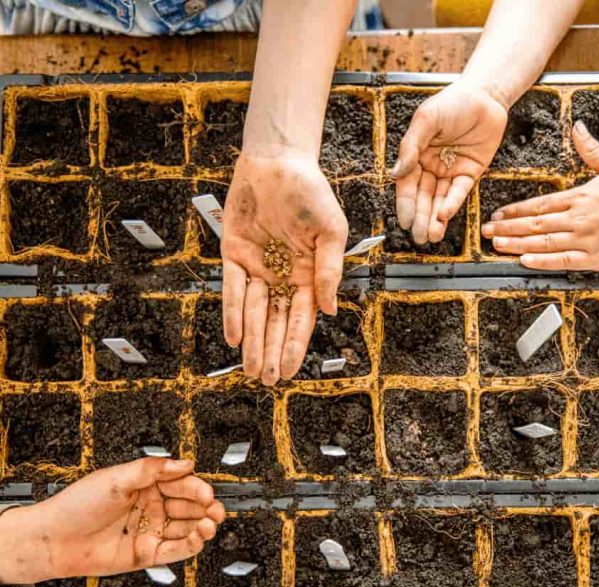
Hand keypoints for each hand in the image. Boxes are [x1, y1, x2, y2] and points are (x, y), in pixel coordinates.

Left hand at [0, 458, 224, 583]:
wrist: (52, 540)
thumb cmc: (75, 506)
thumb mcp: (115, 478)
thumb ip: (152, 469)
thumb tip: (184, 463)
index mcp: (146, 485)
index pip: (181, 483)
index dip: (197, 488)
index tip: (207, 492)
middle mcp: (151, 507)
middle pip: (189, 506)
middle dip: (206, 507)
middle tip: (216, 509)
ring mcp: (150, 531)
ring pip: (187, 528)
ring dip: (203, 526)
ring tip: (210, 524)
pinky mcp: (147, 554)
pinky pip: (176, 550)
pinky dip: (191, 544)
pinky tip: (199, 537)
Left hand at [222, 150, 348, 384]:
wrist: (277, 161)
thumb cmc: (311, 193)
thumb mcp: (332, 232)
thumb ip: (330, 271)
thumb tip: (328, 310)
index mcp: (309, 275)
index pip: (301, 319)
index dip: (295, 346)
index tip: (290, 370)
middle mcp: (283, 276)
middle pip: (276, 322)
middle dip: (271, 352)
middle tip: (267, 379)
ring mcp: (258, 268)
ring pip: (254, 312)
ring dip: (252, 341)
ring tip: (250, 369)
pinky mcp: (235, 255)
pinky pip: (232, 289)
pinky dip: (233, 312)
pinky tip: (234, 337)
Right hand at [392, 79, 507, 243]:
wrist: (486, 95)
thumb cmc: (453, 101)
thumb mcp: (427, 119)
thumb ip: (411, 145)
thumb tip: (396, 172)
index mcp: (417, 155)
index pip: (407, 185)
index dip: (406, 204)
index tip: (404, 222)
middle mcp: (431, 167)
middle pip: (423, 197)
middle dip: (420, 218)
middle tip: (419, 236)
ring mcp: (450, 172)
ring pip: (440, 200)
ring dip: (435, 219)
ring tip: (431, 236)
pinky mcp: (469, 174)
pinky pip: (459, 192)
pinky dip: (452, 204)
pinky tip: (444, 216)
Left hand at [481, 122, 598, 269]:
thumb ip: (591, 151)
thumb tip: (579, 127)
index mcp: (580, 196)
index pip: (538, 204)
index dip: (514, 210)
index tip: (497, 214)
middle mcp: (579, 217)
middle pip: (534, 224)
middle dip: (507, 228)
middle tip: (486, 232)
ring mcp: (586, 239)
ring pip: (544, 242)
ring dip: (517, 244)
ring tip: (497, 245)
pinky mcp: (596, 258)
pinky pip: (563, 261)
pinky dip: (542, 261)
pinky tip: (524, 260)